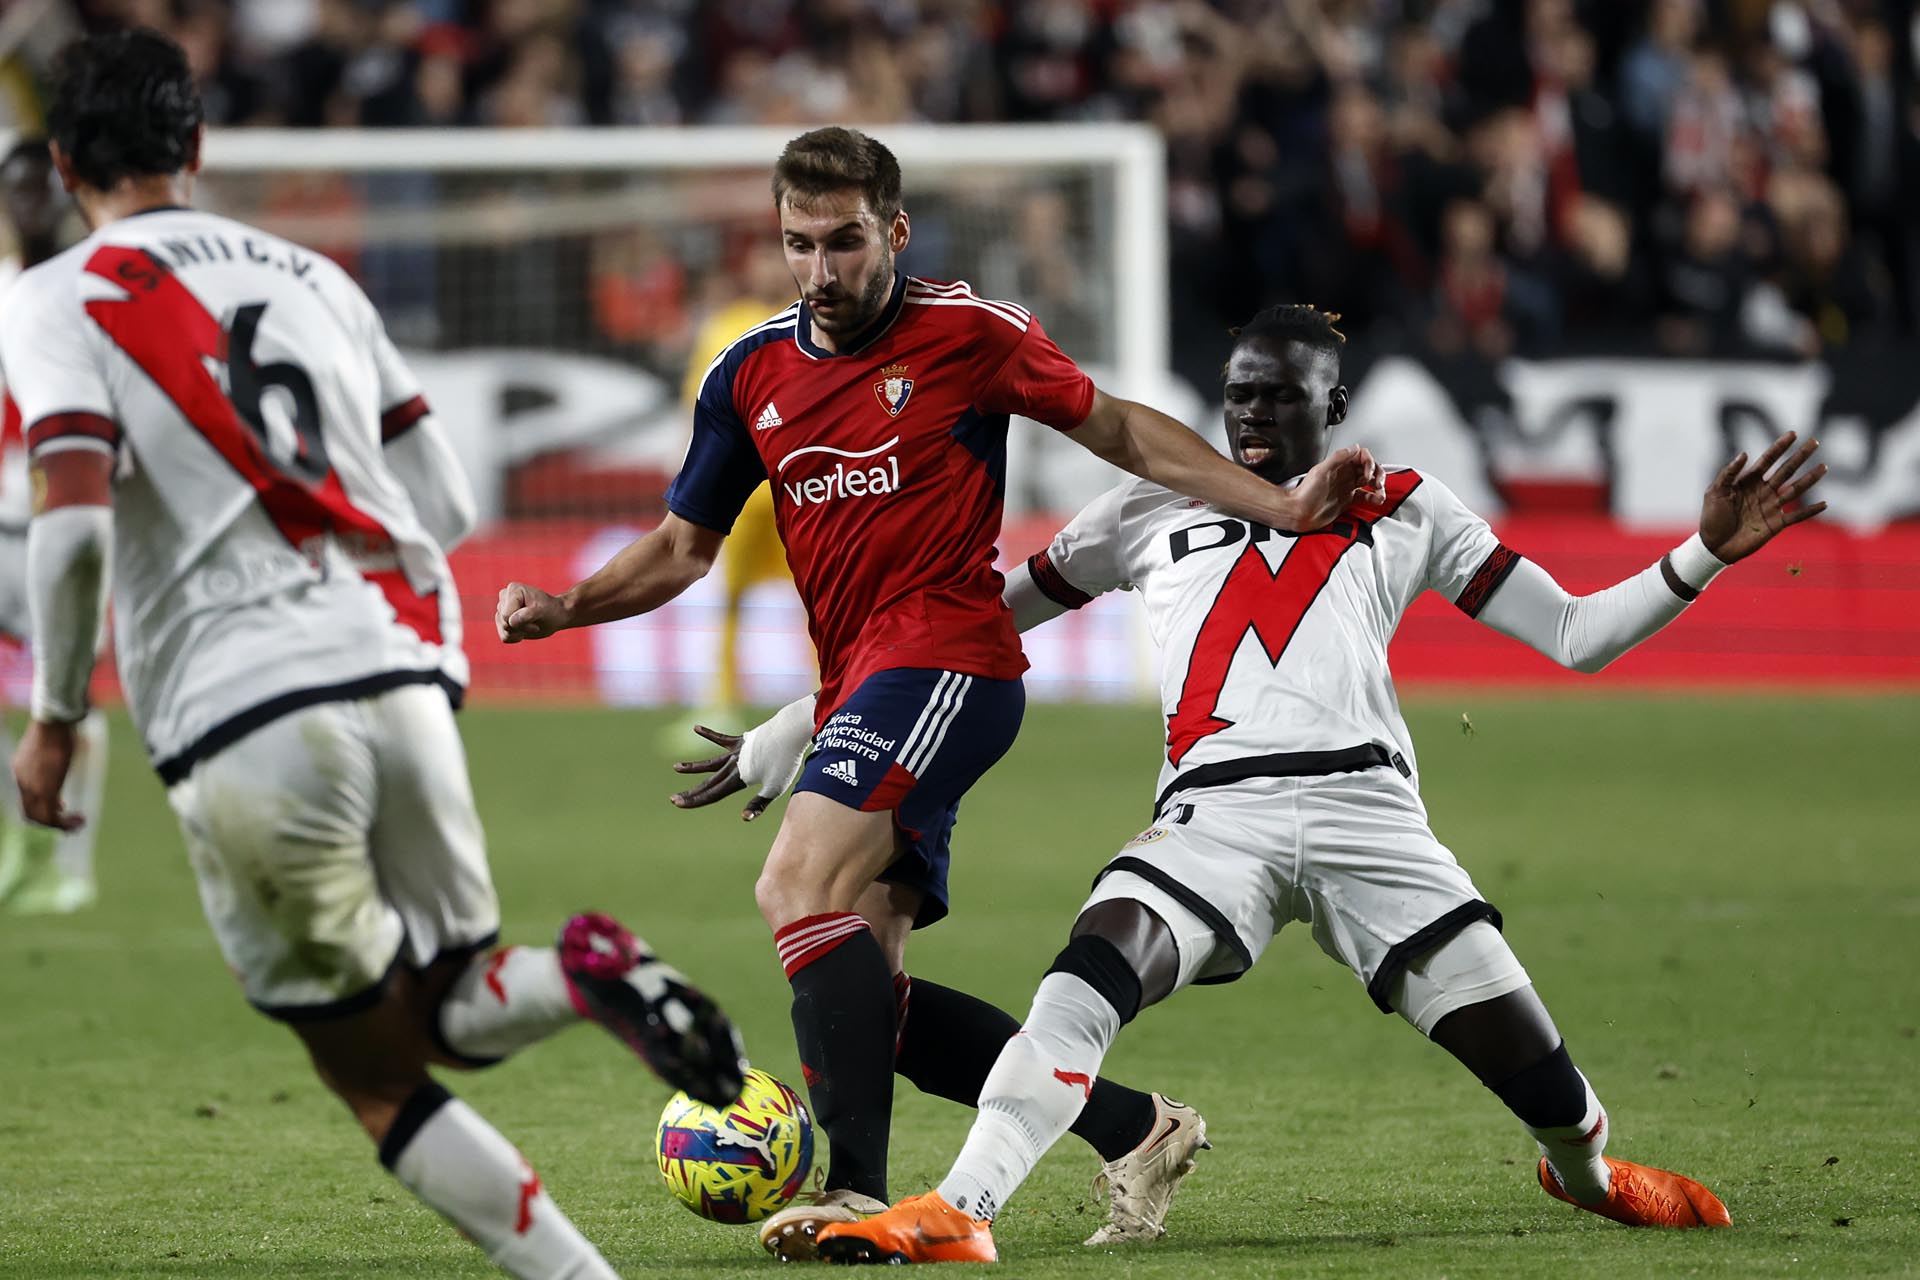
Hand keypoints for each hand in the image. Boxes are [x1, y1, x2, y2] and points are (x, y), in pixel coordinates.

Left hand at [13, 719, 83, 831]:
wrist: (52, 724)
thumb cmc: (56, 729)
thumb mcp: (52, 746)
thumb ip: (53, 757)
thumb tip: (64, 756)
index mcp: (22, 771)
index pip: (28, 797)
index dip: (45, 806)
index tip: (63, 806)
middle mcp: (22, 782)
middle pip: (30, 812)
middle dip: (51, 821)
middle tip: (71, 822)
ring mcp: (32, 788)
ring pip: (40, 818)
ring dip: (60, 825)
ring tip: (79, 823)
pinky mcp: (45, 790)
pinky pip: (51, 817)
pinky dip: (65, 824)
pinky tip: (80, 820)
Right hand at [496, 582, 569, 642]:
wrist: (556, 616)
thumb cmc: (551, 611)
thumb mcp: (542, 612)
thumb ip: (527, 615)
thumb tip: (511, 621)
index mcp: (513, 589)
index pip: (506, 615)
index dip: (522, 622)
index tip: (536, 618)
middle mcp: (504, 596)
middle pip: (504, 623)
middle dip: (521, 627)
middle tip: (535, 622)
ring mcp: (502, 608)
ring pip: (503, 630)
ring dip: (519, 632)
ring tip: (531, 624)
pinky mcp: (503, 619)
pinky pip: (504, 637)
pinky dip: (516, 637)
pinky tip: (525, 630)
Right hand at [670, 696, 814, 819]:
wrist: (790, 731)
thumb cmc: (785, 762)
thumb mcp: (775, 788)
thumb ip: (759, 804)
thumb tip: (743, 818)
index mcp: (739, 778)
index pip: (713, 793)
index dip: (695, 800)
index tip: (678, 804)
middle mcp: (734, 765)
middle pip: (709, 781)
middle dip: (691, 792)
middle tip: (672, 798)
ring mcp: (736, 751)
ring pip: (711, 762)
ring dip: (693, 767)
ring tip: (676, 767)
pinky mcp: (742, 740)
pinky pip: (722, 738)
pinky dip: (709, 734)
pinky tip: (696, 728)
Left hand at [1274, 445, 1384, 531]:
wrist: (1299, 513)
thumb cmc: (1305, 494)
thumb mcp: (1321, 471)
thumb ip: (1338, 457)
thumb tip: (1354, 448)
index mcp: (1339, 465)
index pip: (1361, 456)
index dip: (1368, 462)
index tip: (1367, 472)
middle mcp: (1345, 474)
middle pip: (1368, 467)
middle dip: (1377, 472)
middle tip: (1376, 482)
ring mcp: (1347, 487)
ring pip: (1370, 481)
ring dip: (1379, 484)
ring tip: (1379, 491)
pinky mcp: (1349, 499)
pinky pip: (1366, 495)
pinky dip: (1374, 496)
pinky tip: (1376, 499)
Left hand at [1700, 431, 1827, 562]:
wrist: (1714, 546)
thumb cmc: (1711, 518)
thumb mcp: (1714, 492)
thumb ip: (1728, 473)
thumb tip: (1744, 454)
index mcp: (1748, 482)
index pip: (1767, 461)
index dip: (1779, 447)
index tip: (1793, 433)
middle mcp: (1763, 492)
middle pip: (1785, 471)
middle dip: (1800, 456)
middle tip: (1814, 442)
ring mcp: (1771, 507)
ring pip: (1795, 490)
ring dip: (1810, 479)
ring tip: (1824, 466)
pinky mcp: (1776, 524)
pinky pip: (1796, 516)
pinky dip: (1810, 511)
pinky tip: (1824, 503)